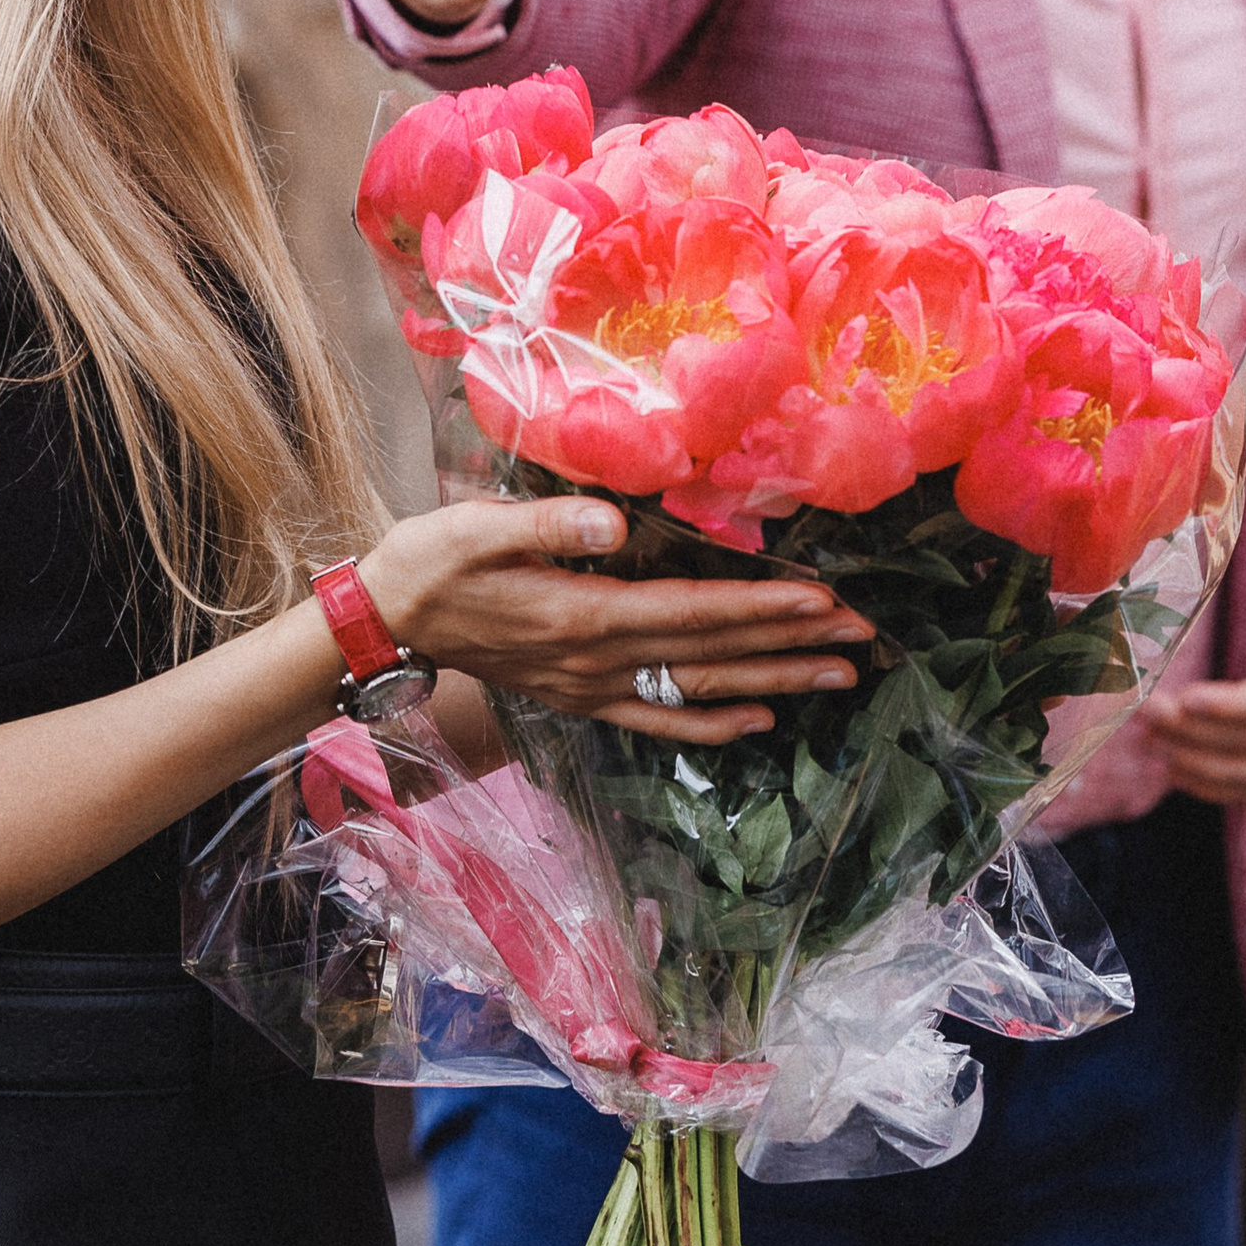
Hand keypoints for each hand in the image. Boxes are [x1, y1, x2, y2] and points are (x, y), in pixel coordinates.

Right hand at [357, 498, 869, 744]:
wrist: (383, 622)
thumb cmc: (428, 563)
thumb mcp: (474, 527)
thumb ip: (547, 522)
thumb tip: (616, 519)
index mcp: (582, 614)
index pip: (692, 611)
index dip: (760, 606)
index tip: (821, 599)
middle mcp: (598, 662)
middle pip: (713, 655)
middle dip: (791, 643)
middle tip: (862, 637)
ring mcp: (592, 689)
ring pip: (700, 692)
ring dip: (774, 682)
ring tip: (838, 675)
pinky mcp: (581, 699)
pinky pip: (659, 722)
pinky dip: (713, 727)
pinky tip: (760, 721)